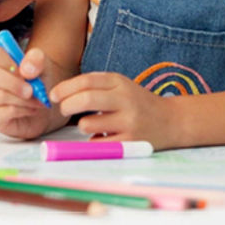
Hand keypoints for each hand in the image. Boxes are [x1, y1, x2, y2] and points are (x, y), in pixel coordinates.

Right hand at [0, 45, 55, 139]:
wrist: (42, 107)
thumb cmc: (36, 83)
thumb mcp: (42, 65)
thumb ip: (36, 59)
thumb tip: (26, 68)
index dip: (13, 63)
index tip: (27, 71)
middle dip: (15, 82)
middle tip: (32, 89)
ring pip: (0, 95)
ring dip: (25, 99)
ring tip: (36, 100)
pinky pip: (6, 112)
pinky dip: (24, 110)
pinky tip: (29, 109)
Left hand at [51, 72, 174, 149]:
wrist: (171, 120)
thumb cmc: (138, 103)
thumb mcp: (121, 86)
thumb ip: (96, 86)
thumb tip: (60, 94)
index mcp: (120, 82)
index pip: (86, 81)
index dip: (65, 88)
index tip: (53, 95)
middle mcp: (125, 99)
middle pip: (86, 99)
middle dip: (67, 105)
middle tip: (63, 109)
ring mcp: (128, 121)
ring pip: (88, 124)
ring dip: (82, 125)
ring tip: (91, 124)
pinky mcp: (130, 141)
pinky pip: (99, 143)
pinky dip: (94, 141)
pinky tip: (102, 137)